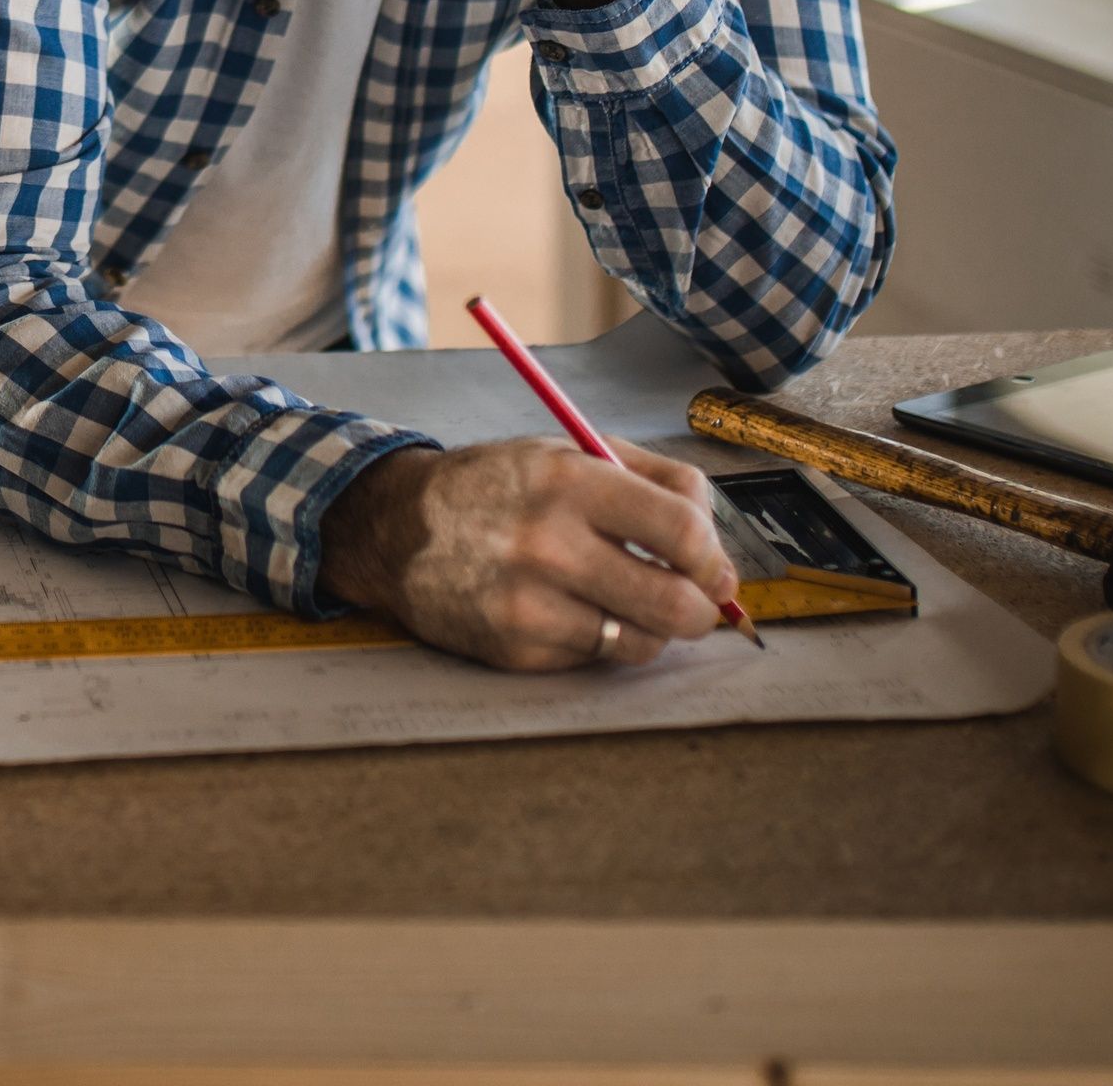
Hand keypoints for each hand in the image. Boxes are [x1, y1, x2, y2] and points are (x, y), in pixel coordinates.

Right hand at [320, 437, 735, 671]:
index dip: (715, 558)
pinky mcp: (514, 650)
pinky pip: (594, 661)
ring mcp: (528, 605)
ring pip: (642, 643)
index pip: (681, 531)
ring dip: (652, 629)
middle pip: (674, 603)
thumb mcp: (568, 450)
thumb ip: (652, 478)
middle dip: (703, 610)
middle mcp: (547, 544)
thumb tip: (716, 541)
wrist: (395, 530)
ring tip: (630, 603)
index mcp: (568, 482)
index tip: (716, 569)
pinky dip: (600, 642)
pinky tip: (573, 612)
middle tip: (699, 603)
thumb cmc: (495, 488)